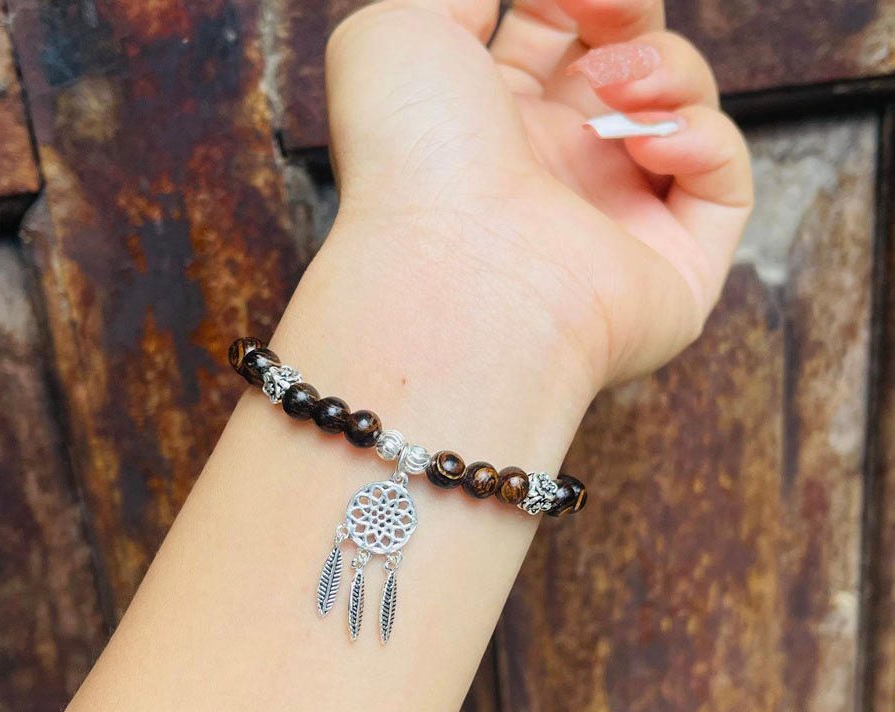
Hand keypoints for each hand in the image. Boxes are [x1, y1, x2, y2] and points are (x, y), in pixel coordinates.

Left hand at [323, 0, 751, 392]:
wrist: (449, 270)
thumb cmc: (411, 158)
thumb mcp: (400, 36)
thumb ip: (455, 0)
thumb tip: (498, 3)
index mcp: (494, 124)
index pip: (558, 39)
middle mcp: (556, 173)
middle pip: (629, 70)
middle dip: (630, 21)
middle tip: (607, 16)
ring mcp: (616, 223)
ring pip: (682, 119)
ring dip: (668, 72)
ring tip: (617, 90)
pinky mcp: (674, 272)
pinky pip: (724, 192)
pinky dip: (705, 142)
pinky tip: (646, 144)